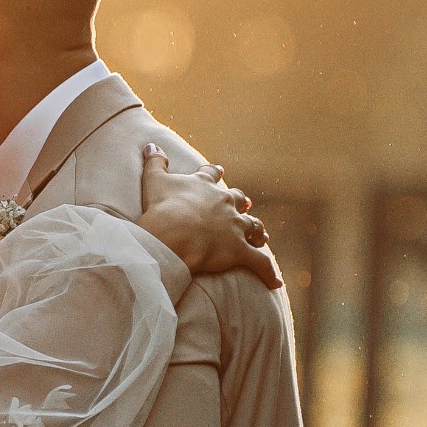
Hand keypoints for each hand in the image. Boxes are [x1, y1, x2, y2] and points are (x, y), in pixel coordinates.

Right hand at [138, 145, 281, 289]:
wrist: (174, 234)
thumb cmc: (163, 207)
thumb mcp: (154, 180)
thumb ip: (155, 162)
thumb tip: (151, 144)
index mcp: (204, 187)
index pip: (211, 176)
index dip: (215, 173)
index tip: (220, 171)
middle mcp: (225, 204)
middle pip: (238, 201)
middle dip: (241, 203)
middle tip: (246, 204)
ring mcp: (235, 227)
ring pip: (253, 228)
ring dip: (258, 232)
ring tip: (262, 236)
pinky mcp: (240, 251)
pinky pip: (259, 263)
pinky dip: (268, 273)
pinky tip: (275, 282)